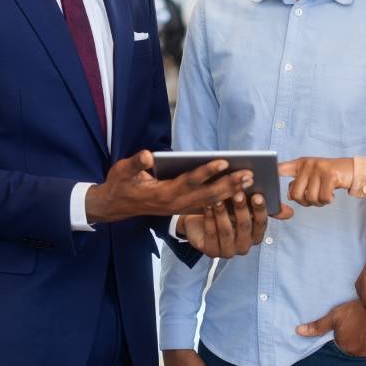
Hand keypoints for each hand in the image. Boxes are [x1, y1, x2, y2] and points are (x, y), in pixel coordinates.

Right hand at [87, 151, 251, 222]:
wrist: (115, 206)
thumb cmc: (121, 184)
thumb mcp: (122, 171)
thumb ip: (136, 163)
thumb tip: (148, 155)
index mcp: (163, 193)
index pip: (189, 181)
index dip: (206, 171)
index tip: (223, 160)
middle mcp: (175, 203)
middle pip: (206, 194)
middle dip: (229, 184)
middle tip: (249, 173)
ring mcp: (180, 209)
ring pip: (210, 202)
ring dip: (231, 192)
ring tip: (250, 180)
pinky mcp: (182, 209)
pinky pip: (207, 207)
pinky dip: (223, 200)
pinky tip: (239, 191)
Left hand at [178, 191, 273, 257]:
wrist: (199, 222)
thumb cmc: (226, 212)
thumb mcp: (244, 208)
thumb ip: (264, 208)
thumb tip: (290, 213)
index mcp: (255, 236)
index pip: (261, 224)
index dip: (260, 210)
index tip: (258, 195)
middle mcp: (244, 246)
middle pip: (244, 227)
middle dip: (241, 209)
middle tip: (237, 193)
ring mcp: (227, 251)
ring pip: (227, 232)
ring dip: (223, 214)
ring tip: (219, 199)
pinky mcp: (211, 252)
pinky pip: (211, 235)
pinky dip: (209, 219)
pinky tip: (207, 207)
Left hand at [278, 157, 352, 207]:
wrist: (352, 170)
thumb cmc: (329, 176)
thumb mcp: (312, 177)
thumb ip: (299, 185)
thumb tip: (290, 196)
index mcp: (300, 164)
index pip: (281, 168)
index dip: (271, 174)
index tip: (264, 177)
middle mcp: (308, 164)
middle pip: (296, 194)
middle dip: (305, 202)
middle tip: (314, 200)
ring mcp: (319, 169)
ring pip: (310, 198)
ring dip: (318, 203)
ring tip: (325, 197)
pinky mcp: (330, 175)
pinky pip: (323, 198)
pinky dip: (328, 201)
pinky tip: (332, 195)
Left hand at [296, 299, 365, 357]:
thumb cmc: (359, 311)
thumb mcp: (336, 316)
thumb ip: (317, 326)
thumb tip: (297, 331)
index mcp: (344, 347)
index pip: (339, 350)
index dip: (343, 340)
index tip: (348, 331)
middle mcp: (357, 354)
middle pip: (352, 352)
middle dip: (354, 343)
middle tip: (359, 330)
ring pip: (365, 353)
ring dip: (365, 345)